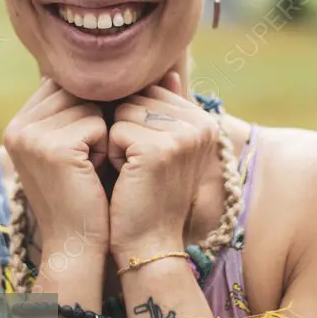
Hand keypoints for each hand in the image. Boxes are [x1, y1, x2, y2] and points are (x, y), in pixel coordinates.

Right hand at [2, 78, 109, 253]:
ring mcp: (31, 137)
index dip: (87, 110)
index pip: (63, 86)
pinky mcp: (53, 148)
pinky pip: (98, 124)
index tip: (87, 147)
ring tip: (90, 166)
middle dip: (95, 121)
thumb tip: (109, 70)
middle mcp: (16, 128)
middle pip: (76, 91)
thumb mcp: (73, 146)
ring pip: (89, 105)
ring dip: (102, 134)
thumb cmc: (85, 195)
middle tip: (89, 160)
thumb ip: (75, 108)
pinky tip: (94, 172)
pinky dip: (106, 147)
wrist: (79, 244)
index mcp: (17, 125)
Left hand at [107, 70, 219, 261]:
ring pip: (123, 112)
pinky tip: (127, 177)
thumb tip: (168, 72)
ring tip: (133, 171)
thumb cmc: (147, 195)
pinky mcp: (160, 149)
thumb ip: (165, 109)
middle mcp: (201, 124)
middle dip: (124, 130)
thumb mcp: (162, 148)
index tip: (145, 157)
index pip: (150, 92)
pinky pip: (115, 130)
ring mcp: (183, 135)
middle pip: (136, 98)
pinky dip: (111, 154)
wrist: (149, 245)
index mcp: (204, 120)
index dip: (134, 123)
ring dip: (116, 141)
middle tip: (138, 167)